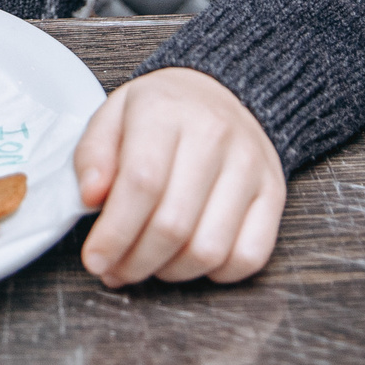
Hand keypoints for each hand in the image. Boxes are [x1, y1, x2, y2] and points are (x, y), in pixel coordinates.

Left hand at [76, 67, 284, 285]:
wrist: (218, 91)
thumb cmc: (160, 112)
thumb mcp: (112, 116)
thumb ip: (93, 156)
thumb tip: (90, 197)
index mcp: (165, 111)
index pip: (141, 184)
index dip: (114, 233)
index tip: (95, 259)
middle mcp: (214, 136)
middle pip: (173, 224)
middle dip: (136, 262)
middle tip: (115, 271)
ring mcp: (250, 166)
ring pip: (210, 248)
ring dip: (172, 272)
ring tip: (149, 264)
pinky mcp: (274, 192)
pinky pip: (250, 255)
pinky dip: (217, 273)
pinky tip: (190, 259)